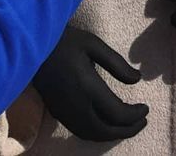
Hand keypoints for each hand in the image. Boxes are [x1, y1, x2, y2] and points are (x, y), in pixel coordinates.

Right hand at [32, 26, 148, 141]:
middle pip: (106, 131)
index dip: (135, 115)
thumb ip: (117, 63)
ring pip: (92, 134)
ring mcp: (64, 112)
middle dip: (127, 130)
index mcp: (88, 88)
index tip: (145, 108)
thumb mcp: (92, 44)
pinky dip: (97, 132)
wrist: (30, 46)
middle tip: (141, 121)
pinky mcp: (56, 112)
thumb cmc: (63, 40)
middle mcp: (76, 106)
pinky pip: (80, 131)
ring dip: (112, 134)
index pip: (117, 114)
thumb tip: (137, 80)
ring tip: (126, 125)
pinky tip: (104, 122)